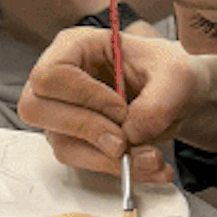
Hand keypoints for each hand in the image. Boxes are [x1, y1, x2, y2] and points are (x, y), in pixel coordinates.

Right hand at [18, 29, 212, 182]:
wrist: (179, 96)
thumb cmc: (169, 72)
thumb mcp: (176, 76)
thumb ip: (157, 103)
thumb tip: (131, 134)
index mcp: (75, 47)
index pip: (50, 75)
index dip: (83, 96)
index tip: (121, 108)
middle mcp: (60, 80)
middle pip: (37, 110)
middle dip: (86, 130)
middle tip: (123, 141)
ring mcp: (62, 113)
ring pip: (62, 144)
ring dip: (108, 159)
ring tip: (151, 157)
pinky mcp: (75, 140)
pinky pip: (83, 162)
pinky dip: (118, 169)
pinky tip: (148, 165)